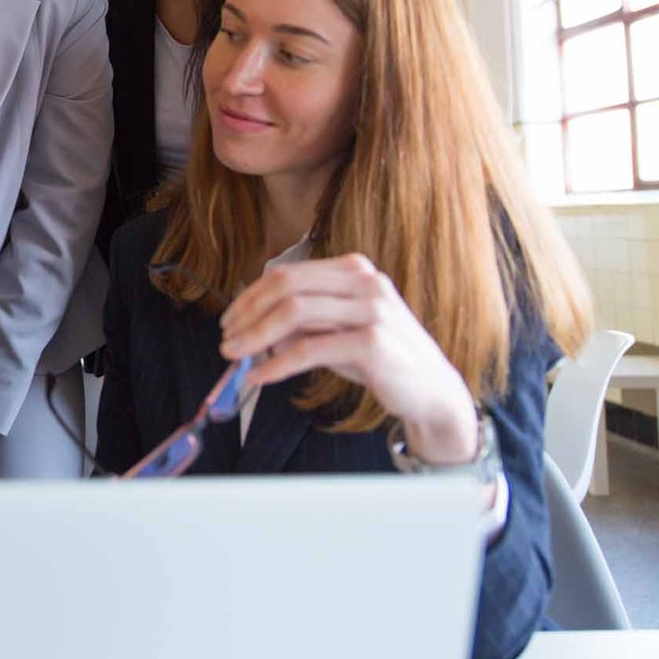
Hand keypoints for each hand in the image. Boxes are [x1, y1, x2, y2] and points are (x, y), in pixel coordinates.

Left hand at [219, 254, 479, 463]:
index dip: (251, 296)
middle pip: (286, 287)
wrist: (431, 389)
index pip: (288, 273)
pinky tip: (260, 376)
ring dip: (255, 336)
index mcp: (353, 270)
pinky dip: (276, 363)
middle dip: (248, 313)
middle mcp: (364, 281)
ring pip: (293, 312)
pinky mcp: (372, 341)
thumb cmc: (379, 357)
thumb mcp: (335, 331)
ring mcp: (371, 309)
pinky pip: (309, 348)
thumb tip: (249, 324)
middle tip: (227, 339)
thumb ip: (299, 322)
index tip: (230, 319)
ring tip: (234, 355)